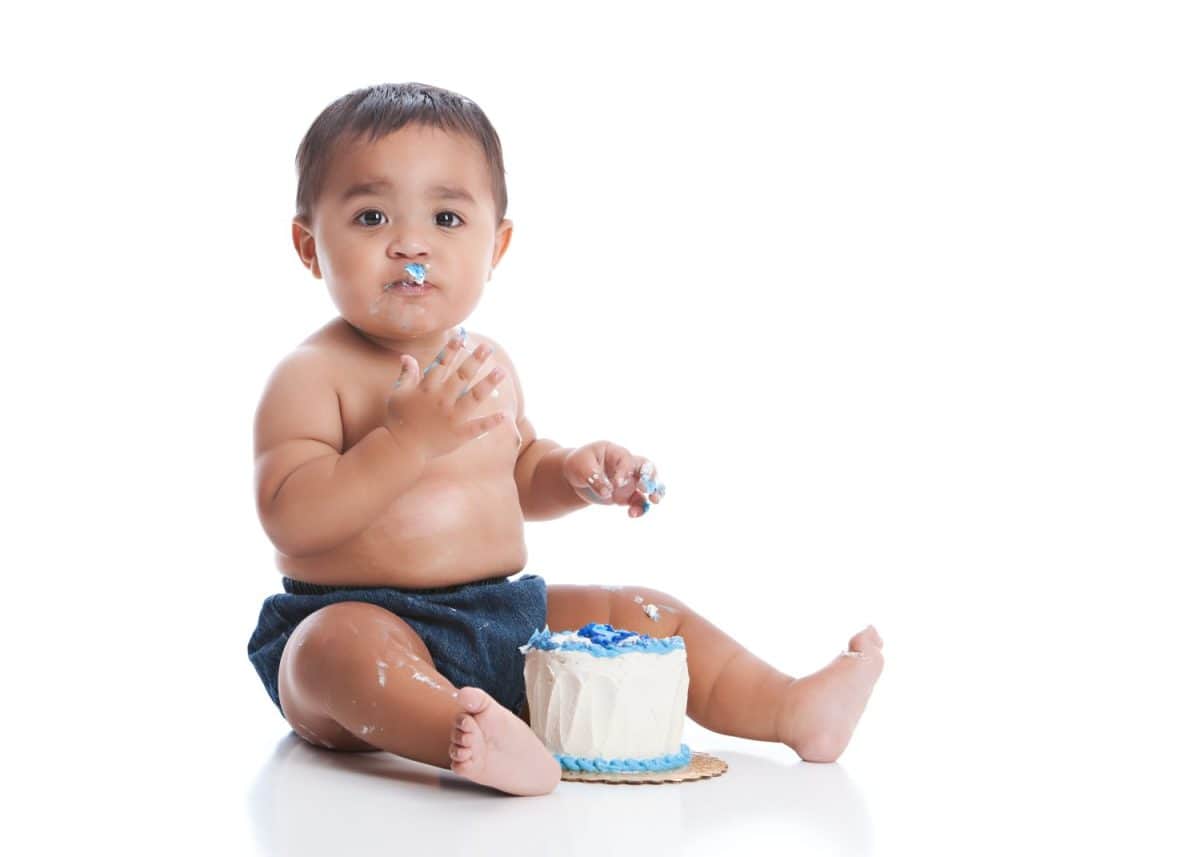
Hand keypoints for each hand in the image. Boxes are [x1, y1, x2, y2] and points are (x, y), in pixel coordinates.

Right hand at [385, 338, 506, 459]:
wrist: (401, 448)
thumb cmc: (398, 419)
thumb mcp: (398, 394)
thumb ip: (406, 375)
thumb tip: (407, 356)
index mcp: (427, 389)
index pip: (442, 365)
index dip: (451, 350)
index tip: (461, 336)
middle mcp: (441, 401)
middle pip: (461, 377)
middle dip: (475, 360)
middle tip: (487, 347)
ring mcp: (451, 418)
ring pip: (473, 397)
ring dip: (488, 384)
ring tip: (502, 371)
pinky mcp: (458, 435)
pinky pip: (477, 428)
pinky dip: (491, 422)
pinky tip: (505, 415)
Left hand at [563, 441, 666, 518]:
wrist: (577, 477)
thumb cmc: (579, 465)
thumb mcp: (581, 468)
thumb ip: (594, 478)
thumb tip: (607, 492)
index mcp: (616, 453)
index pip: (627, 460)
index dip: (624, 471)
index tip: (617, 484)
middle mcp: (627, 465)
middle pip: (647, 467)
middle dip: (651, 478)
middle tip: (648, 489)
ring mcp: (630, 480)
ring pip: (650, 484)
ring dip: (655, 492)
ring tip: (654, 501)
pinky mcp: (627, 495)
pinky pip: (640, 501)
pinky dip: (640, 508)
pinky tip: (633, 514)